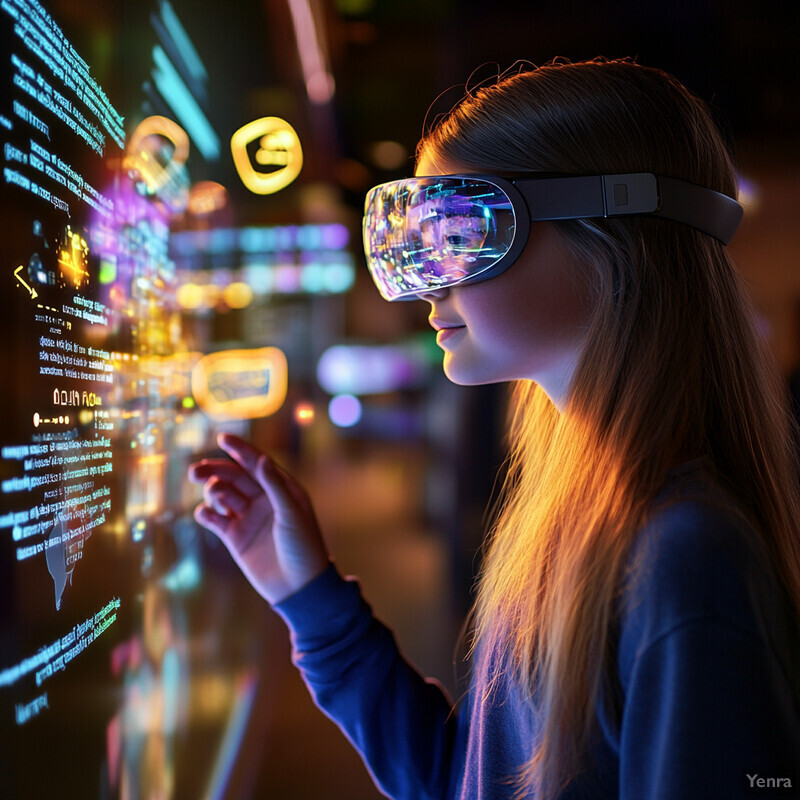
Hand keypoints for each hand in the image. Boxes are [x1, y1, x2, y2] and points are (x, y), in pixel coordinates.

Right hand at [188, 433, 329, 604]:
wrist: (299, 586)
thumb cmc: (304, 546)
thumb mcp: (291, 513)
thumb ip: (275, 486)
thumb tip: (261, 458)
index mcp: (282, 489)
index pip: (257, 463)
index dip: (240, 450)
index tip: (223, 438)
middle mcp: (263, 499)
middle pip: (234, 476)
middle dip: (215, 470)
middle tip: (195, 471)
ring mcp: (248, 517)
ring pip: (223, 495)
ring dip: (213, 491)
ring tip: (214, 496)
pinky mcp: (235, 537)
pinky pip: (215, 519)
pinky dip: (206, 513)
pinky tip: (206, 514)